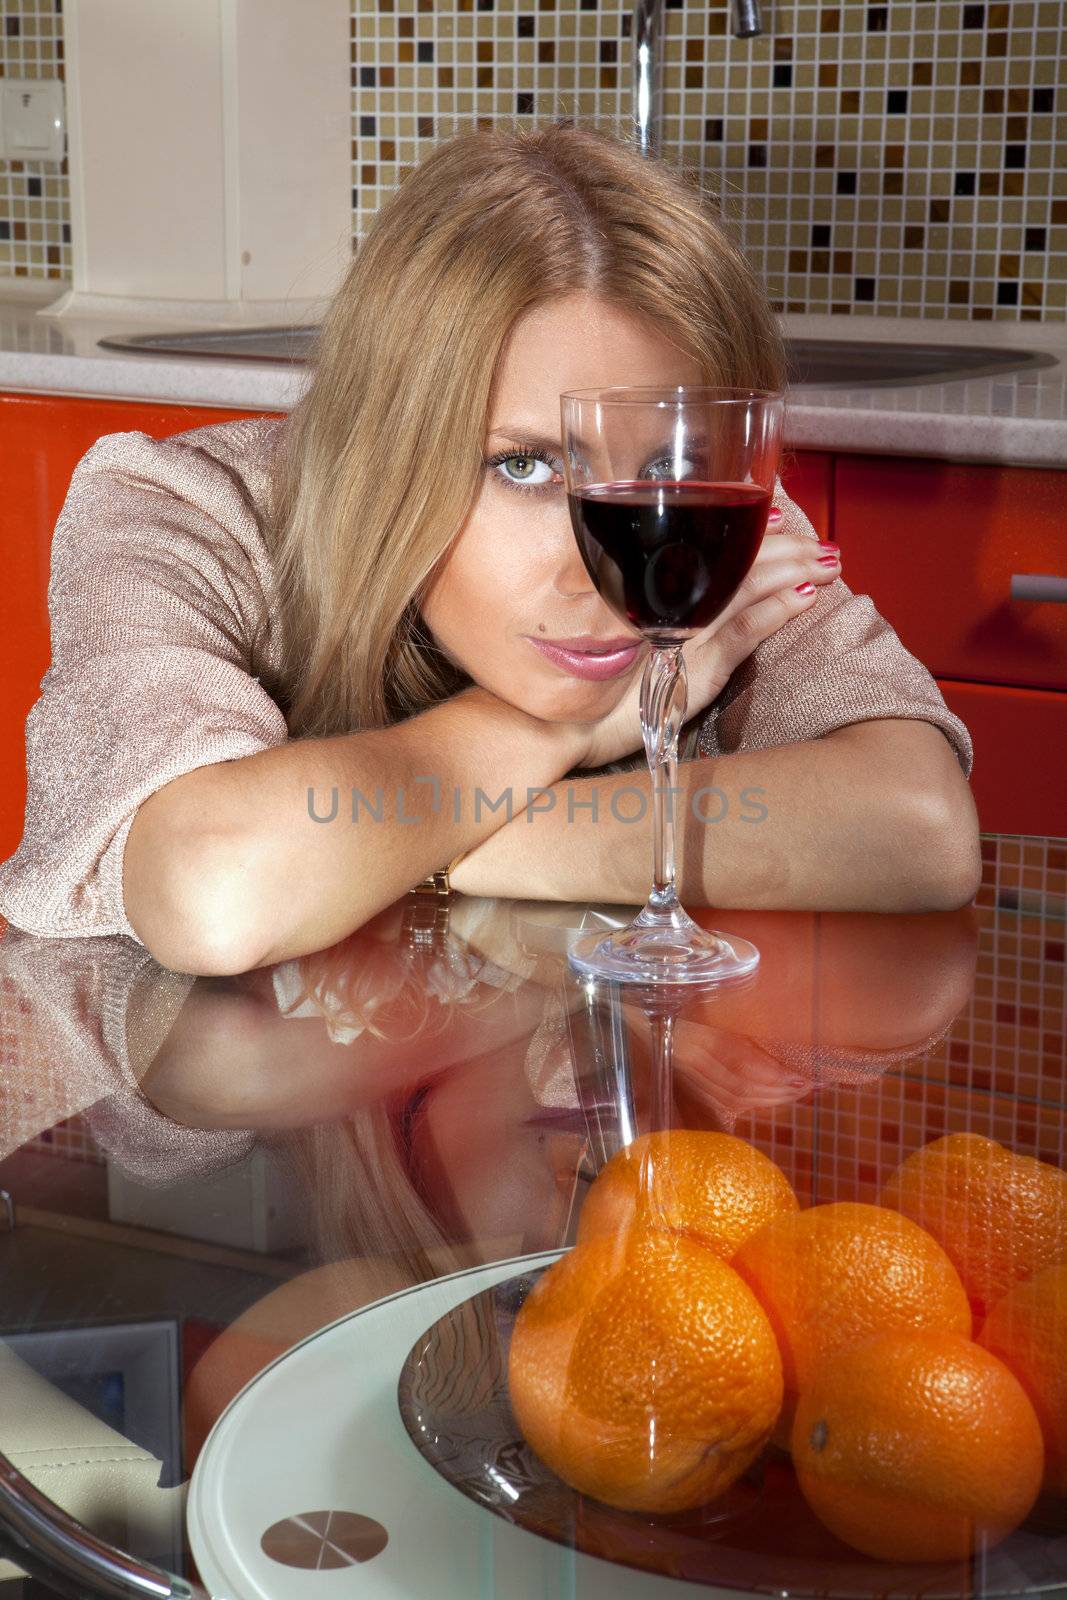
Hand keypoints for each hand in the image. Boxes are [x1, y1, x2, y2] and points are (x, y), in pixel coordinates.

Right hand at [573, 527, 839, 769]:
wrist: (565, 726)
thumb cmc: (590, 688)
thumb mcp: (624, 644)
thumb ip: (654, 615)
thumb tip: (692, 596)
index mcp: (654, 593)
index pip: (710, 549)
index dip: (748, 530)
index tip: (781, 517)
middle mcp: (669, 603)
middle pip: (735, 561)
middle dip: (785, 547)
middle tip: (821, 544)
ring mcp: (683, 632)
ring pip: (745, 586)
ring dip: (792, 569)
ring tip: (828, 562)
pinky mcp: (693, 669)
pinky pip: (741, 631)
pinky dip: (775, 610)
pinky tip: (804, 596)